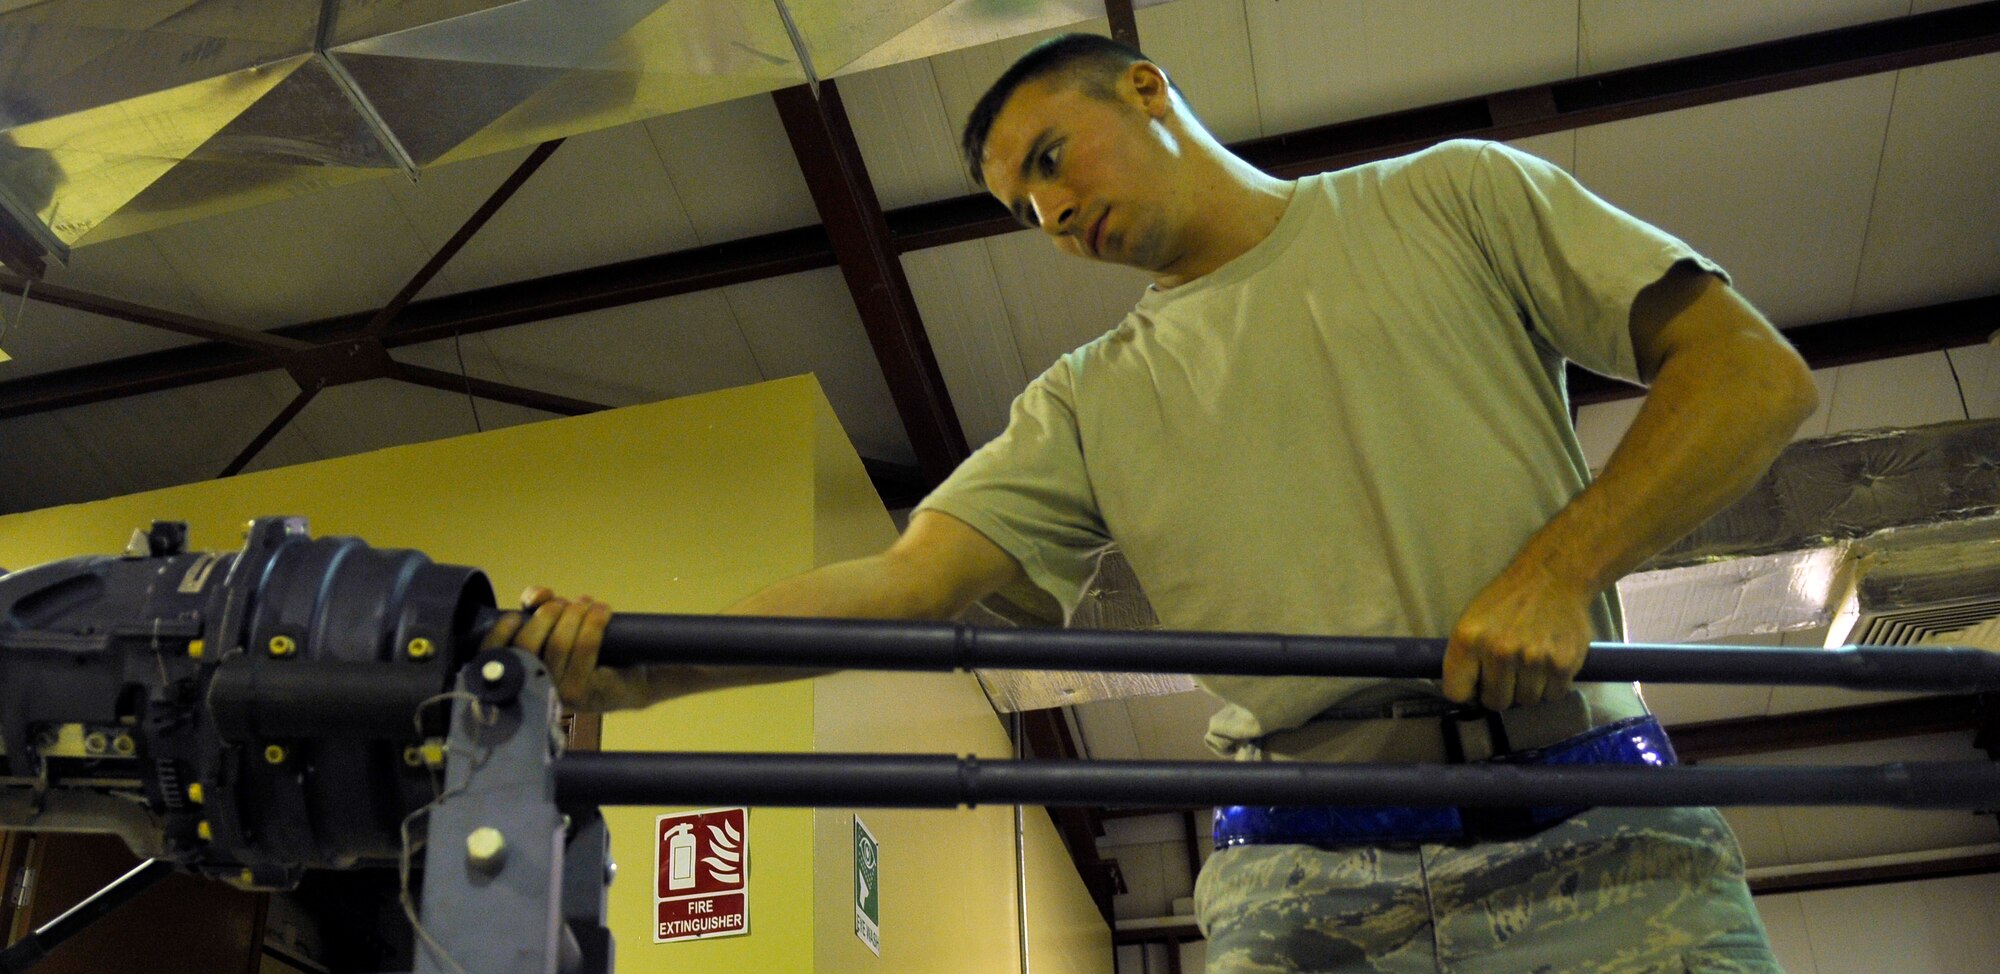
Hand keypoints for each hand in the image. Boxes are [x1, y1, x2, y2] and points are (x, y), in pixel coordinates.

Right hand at [481, 587, 648, 711]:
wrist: (631, 677)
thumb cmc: (585, 649)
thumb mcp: (554, 626)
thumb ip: (536, 609)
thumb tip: (536, 596)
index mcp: (516, 676)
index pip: (490, 656)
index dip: (500, 631)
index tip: (517, 614)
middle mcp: (531, 691)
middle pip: (527, 644)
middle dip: (547, 613)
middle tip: (563, 603)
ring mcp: (556, 696)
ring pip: (558, 643)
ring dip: (574, 614)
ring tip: (585, 604)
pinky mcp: (583, 694)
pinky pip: (585, 649)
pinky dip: (593, 622)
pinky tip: (602, 611)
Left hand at [1441, 561, 1594, 709]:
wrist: (1553, 577)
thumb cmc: (1508, 599)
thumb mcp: (1472, 619)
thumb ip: (1465, 657)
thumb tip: (1466, 695)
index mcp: (1468, 640)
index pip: (1457, 693)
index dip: (1468, 693)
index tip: (1477, 687)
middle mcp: (1499, 652)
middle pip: (1495, 702)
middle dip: (1500, 692)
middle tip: (1509, 674)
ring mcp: (1532, 659)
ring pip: (1526, 701)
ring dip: (1528, 689)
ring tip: (1531, 664)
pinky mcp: (1562, 664)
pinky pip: (1553, 696)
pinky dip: (1552, 686)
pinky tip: (1549, 664)